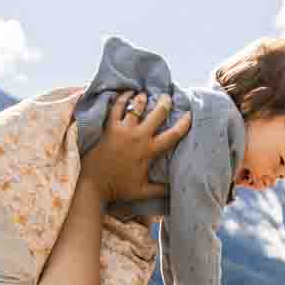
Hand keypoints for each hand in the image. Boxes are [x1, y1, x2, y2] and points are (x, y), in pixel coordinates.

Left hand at [80, 90, 191, 204]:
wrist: (94, 184)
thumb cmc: (118, 188)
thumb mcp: (143, 191)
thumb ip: (160, 190)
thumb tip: (174, 190)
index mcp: (148, 151)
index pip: (171, 136)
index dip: (183, 124)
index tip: (189, 115)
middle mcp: (138, 137)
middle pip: (156, 114)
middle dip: (164, 103)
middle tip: (167, 97)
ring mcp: (122, 130)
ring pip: (136, 107)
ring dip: (142, 98)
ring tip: (145, 93)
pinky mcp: (109, 128)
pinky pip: (116, 107)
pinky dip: (121, 98)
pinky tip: (126, 93)